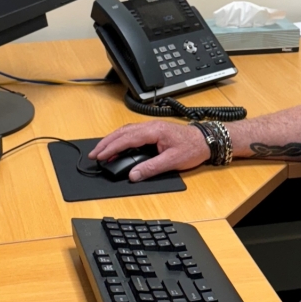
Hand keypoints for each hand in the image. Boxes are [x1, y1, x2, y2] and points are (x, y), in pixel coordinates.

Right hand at [90, 121, 209, 181]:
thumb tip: (133, 175)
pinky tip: (116, 145)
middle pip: (122, 132)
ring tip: (101, 151)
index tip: (100, 156)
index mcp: (154, 131)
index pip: (127, 138)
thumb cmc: (192, 148)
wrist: (206, 140)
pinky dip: (120, 139)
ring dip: (112, 140)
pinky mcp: (152, 131)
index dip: (111, 147)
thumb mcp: (172, 161)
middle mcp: (150, 126)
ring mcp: (151, 127)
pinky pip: (132, 132)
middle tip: (94, 154)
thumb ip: (151, 168)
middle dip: (106, 143)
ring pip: (125, 131)